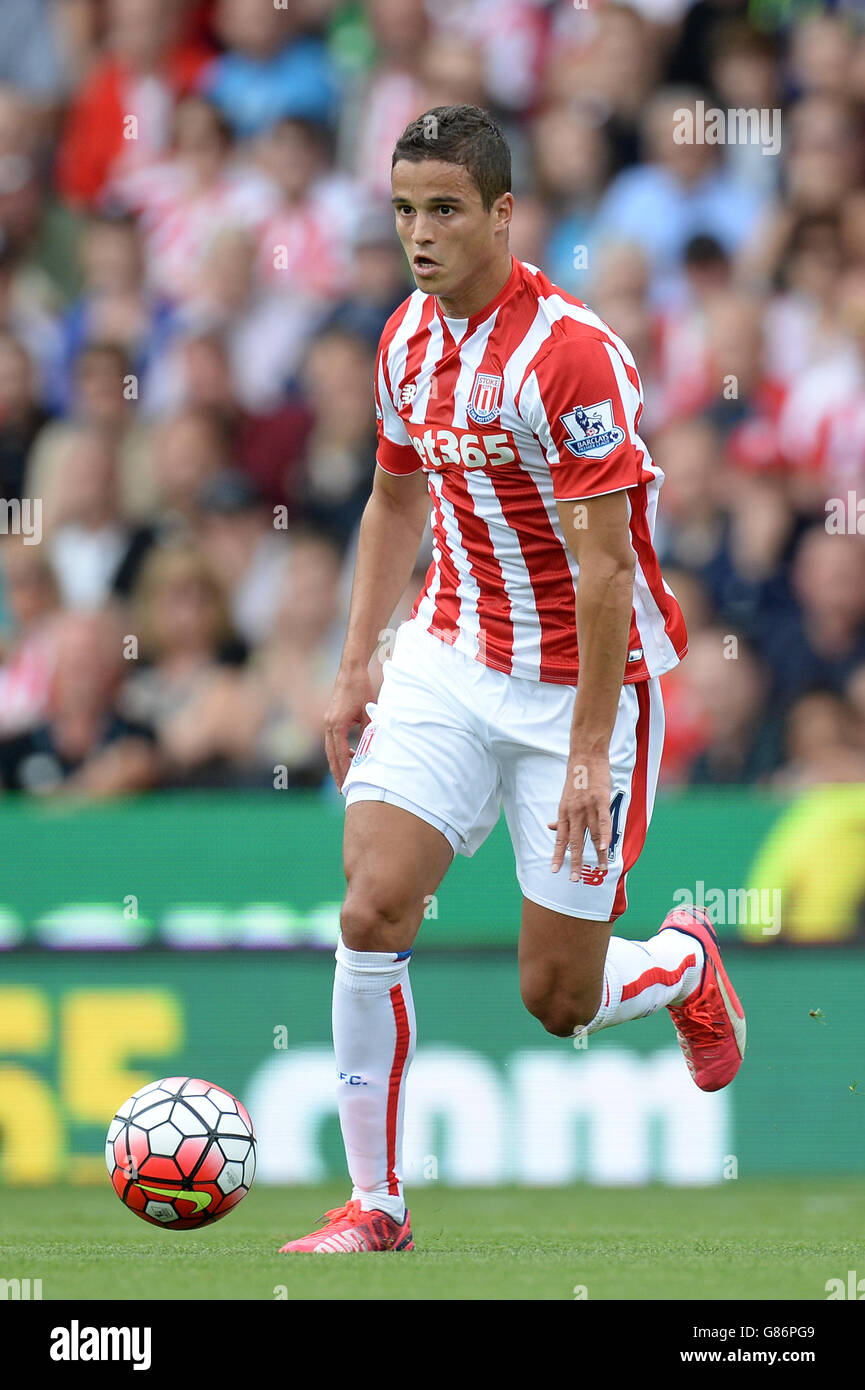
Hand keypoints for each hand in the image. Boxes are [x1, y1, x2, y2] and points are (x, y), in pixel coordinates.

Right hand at [324, 663, 374, 789]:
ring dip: (337, 763)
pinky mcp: (330, 718)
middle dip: (337, 773)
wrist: (351, 671)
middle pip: (331, 755)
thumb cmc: (361, 689)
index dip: (344, 771)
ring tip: (346, 777)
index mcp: (337, 725)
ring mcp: (328, 721)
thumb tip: (372, 750)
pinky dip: (339, 750)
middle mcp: (329, 725)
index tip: (348, 785)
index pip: (339, 754)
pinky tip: (349, 754)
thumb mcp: (369, 712)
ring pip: (330, 748)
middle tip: (343, 790)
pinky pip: (332, 740)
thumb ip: (369, 731)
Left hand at [548, 750, 611, 879]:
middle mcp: (574, 812)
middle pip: (574, 841)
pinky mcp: (601, 800)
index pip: (559, 838)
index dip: (557, 855)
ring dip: (595, 854)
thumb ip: (560, 815)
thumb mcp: (564, 797)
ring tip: (600, 869)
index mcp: (564, 812)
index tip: (554, 870)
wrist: (585, 756)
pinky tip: (605, 847)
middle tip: (574, 879)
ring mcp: (588, 807)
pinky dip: (604, 835)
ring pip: (591, 835)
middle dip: (574, 862)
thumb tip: (550, 827)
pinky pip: (603, 821)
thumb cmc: (576, 777)